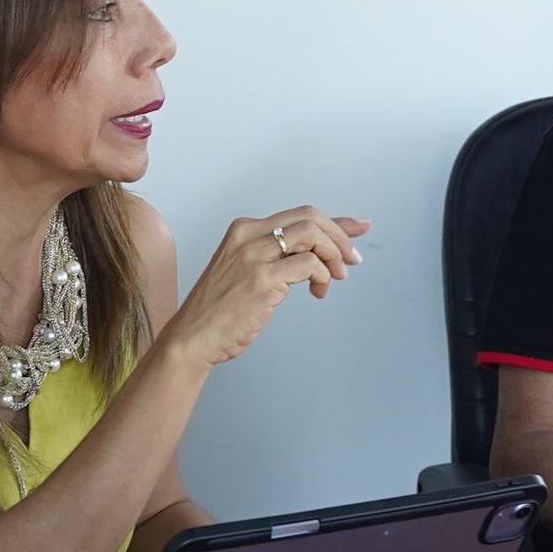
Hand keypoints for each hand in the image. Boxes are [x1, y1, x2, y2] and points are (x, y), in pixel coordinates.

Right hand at [163, 206, 369, 365]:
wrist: (193, 336)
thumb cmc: (222, 310)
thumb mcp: (248, 271)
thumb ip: (280, 257)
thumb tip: (322, 251)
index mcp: (244, 230)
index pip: (300, 215)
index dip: (335, 222)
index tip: (359, 227)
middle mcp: (248, 236)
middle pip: (310, 218)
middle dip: (340, 237)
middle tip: (351, 261)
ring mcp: (254, 256)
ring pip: (312, 236)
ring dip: (334, 256)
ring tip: (335, 278)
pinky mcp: (262, 279)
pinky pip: (308, 265)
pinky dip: (322, 276)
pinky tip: (318, 291)